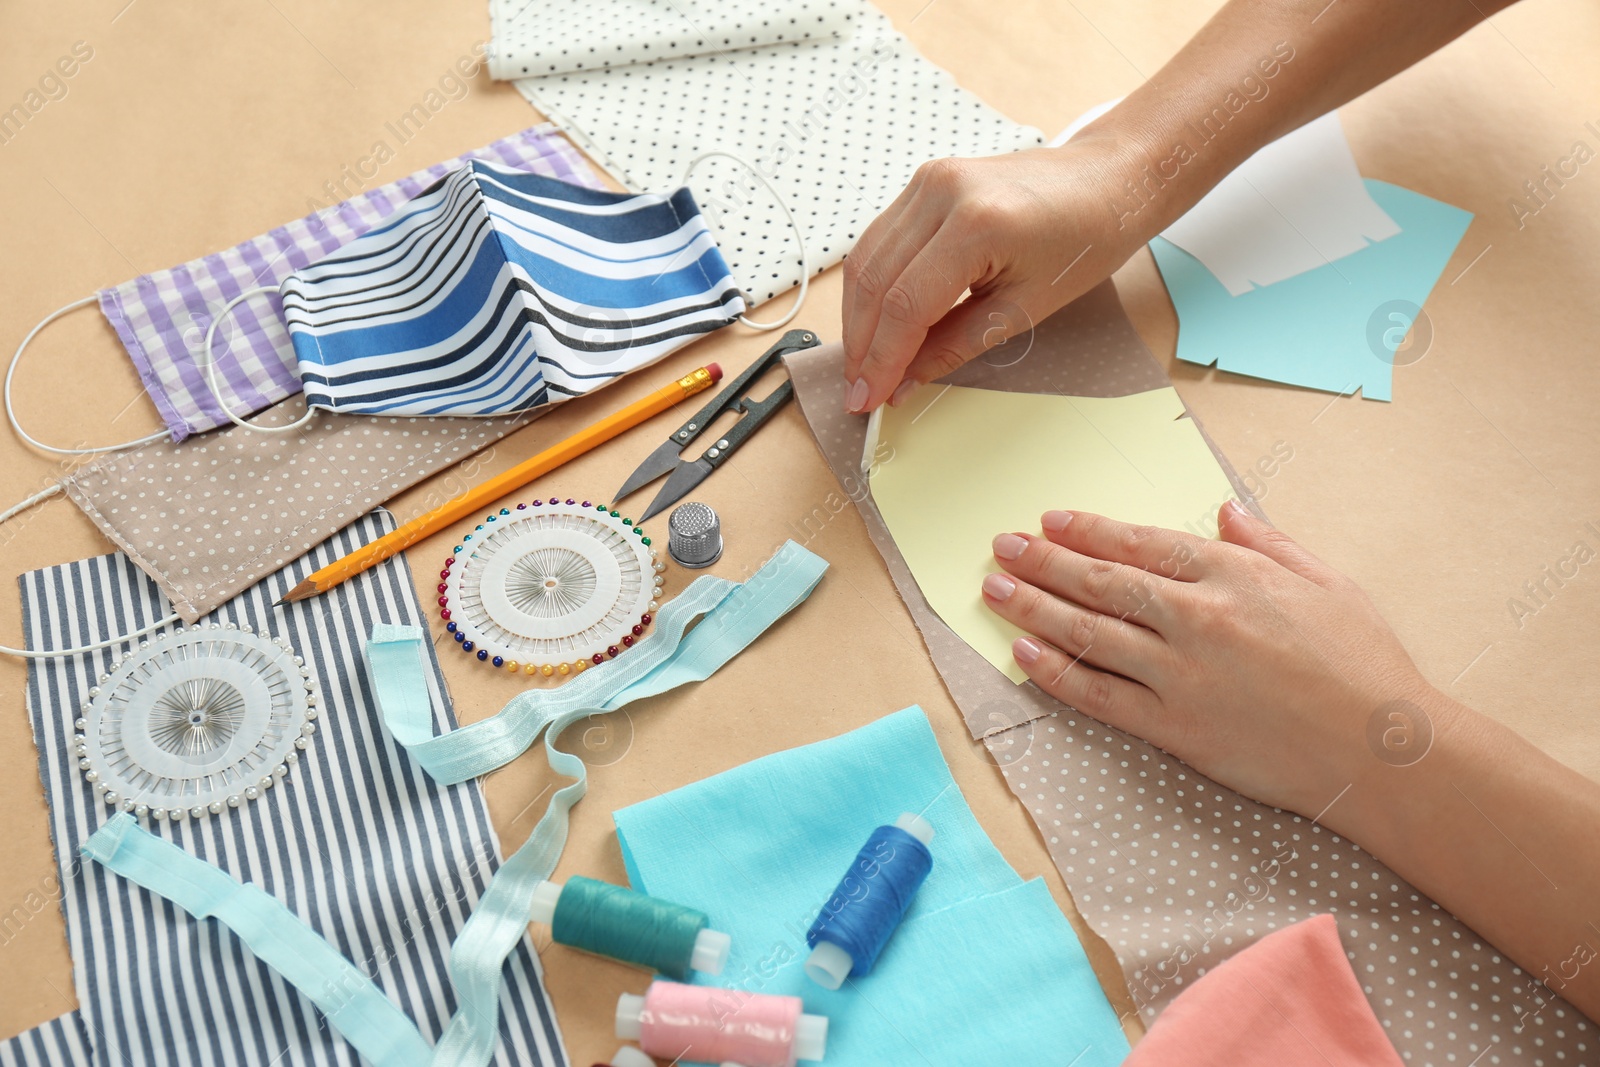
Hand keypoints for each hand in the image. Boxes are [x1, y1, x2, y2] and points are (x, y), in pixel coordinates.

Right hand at [840, 137, 1152, 412]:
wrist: (1109, 180)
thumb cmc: (1085, 239)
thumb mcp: (1025, 308)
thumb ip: (955, 345)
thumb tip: (904, 382)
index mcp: (978, 223)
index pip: (905, 305)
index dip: (881, 361)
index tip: (869, 399)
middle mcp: (943, 192)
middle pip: (875, 282)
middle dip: (861, 345)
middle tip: (859, 390)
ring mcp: (929, 181)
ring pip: (866, 260)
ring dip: (858, 318)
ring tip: (863, 364)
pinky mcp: (925, 182)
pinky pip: (880, 240)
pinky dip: (872, 286)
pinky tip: (875, 323)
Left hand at [980, 501, 1442, 820]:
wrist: (1382, 751)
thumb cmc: (1365, 664)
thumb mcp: (1327, 581)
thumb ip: (1268, 542)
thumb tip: (1224, 510)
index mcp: (1234, 575)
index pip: (1142, 544)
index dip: (1088, 531)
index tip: (1050, 521)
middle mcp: (1198, 618)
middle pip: (1102, 582)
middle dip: (1044, 561)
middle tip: (1001, 546)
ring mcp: (1182, 675)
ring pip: (1090, 633)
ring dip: (1034, 608)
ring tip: (993, 589)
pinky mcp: (1176, 728)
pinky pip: (1099, 695)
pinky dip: (1056, 672)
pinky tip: (1023, 652)